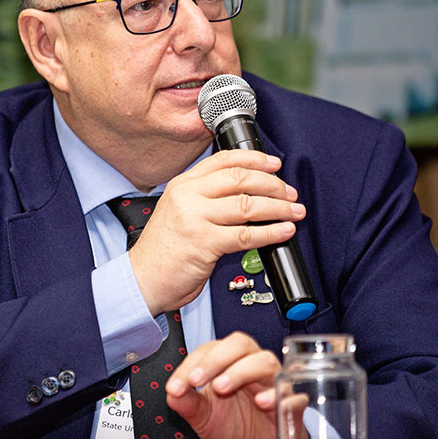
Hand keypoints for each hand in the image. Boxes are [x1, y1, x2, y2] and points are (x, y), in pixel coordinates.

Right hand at [129, 149, 304, 315]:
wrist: (144, 278)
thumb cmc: (164, 249)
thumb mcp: (180, 211)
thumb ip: (207, 198)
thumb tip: (250, 193)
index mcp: (183, 184)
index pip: (224, 160)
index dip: (255, 159)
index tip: (274, 165)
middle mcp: (188, 196)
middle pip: (240, 179)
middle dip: (273, 185)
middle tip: (289, 193)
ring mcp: (195, 219)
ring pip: (247, 205)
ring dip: (278, 208)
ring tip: (293, 212)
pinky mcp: (204, 243)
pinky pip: (246, 235)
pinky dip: (270, 233)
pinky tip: (283, 232)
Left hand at [165, 331, 280, 438]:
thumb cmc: (234, 426)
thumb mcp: (203, 417)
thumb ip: (187, 403)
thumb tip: (172, 393)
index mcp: (229, 363)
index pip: (210, 350)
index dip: (190, 364)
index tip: (176, 386)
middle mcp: (252, 366)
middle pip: (240, 343)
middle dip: (215, 359)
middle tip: (196, 379)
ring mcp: (274, 382)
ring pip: (264, 361)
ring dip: (241, 371)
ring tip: (221, 387)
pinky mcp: (291, 404)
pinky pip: (290, 392)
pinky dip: (276, 394)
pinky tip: (261, 402)